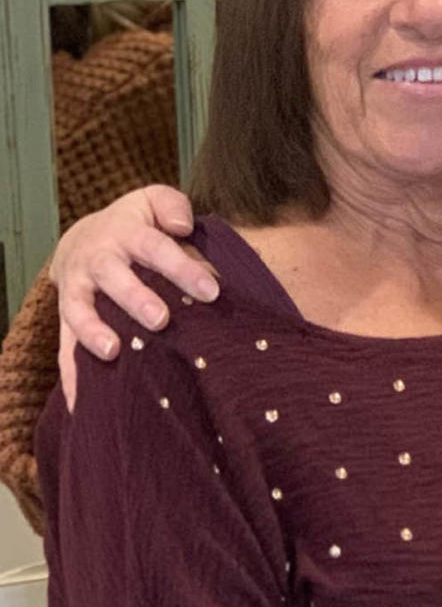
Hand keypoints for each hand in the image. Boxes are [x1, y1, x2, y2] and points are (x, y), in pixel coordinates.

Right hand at [50, 186, 215, 409]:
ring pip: (79, 310)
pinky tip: (84, 403)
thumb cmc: (133, 227)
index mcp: (126, 235)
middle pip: (114, 277)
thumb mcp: (151, 203)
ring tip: (113, 352)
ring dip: (94, 331)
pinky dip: (73, 374)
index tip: (211, 291)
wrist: (82, 241)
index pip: (157, 249)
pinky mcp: (66, 318)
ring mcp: (79, 290)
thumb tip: (184, 226)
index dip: (182, 268)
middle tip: (160, 320)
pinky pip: (65, 346)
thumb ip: (172, 206)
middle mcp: (98, 261)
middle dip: (136, 298)